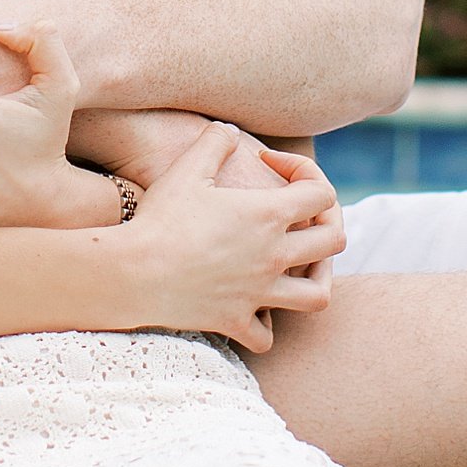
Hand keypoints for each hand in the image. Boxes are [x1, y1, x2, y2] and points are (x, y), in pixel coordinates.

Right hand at [127, 123, 343, 352]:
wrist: (132, 271)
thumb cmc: (159, 218)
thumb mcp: (186, 168)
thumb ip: (214, 142)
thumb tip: (229, 131)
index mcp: (268, 215)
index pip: (322, 193)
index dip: (306, 171)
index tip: (270, 165)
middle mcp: (274, 255)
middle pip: (334, 241)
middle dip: (327, 223)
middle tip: (300, 217)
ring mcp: (259, 292)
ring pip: (318, 295)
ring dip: (316, 279)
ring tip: (299, 269)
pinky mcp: (236, 321)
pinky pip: (267, 335)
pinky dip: (266, 325)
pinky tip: (252, 310)